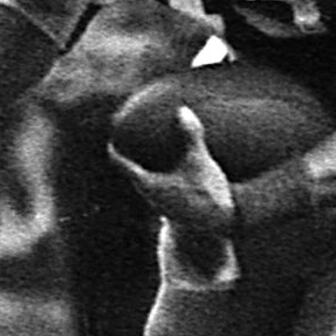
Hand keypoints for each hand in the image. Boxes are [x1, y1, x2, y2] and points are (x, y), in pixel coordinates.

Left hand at [114, 109, 237, 281]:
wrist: (219, 225)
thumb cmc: (205, 195)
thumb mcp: (199, 161)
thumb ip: (191, 135)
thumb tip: (183, 109)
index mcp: (146, 183)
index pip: (120, 161)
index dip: (116, 144)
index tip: (116, 128)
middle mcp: (148, 193)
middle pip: (129, 167)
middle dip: (131, 149)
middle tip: (134, 127)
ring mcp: (159, 199)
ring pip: (144, 175)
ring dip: (145, 160)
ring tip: (150, 140)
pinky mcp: (171, 201)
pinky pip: (157, 180)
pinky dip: (158, 168)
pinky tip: (169, 159)